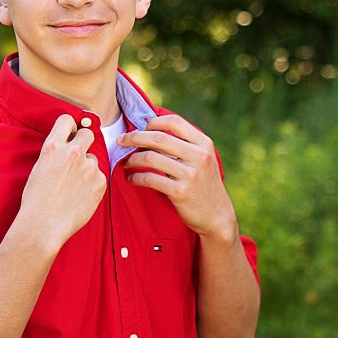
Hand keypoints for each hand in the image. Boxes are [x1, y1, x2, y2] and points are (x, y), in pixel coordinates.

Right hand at [16, 113, 105, 250]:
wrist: (44, 225)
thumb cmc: (36, 200)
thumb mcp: (40, 167)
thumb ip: (56, 153)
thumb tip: (67, 147)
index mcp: (53, 147)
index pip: (66, 120)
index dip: (69, 127)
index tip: (70, 134)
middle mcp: (73, 153)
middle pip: (88, 134)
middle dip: (84, 141)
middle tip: (78, 155)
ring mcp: (89, 167)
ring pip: (93, 159)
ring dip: (87, 168)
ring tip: (73, 187)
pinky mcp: (100, 181)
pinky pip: (99, 177)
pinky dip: (92, 184)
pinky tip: (80, 196)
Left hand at [118, 114, 237, 237]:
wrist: (216, 215)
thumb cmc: (203, 185)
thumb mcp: (203, 160)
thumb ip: (185, 145)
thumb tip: (150, 132)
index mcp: (204, 144)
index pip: (174, 122)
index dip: (152, 122)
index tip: (140, 129)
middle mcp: (199, 156)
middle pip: (158, 138)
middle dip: (134, 137)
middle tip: (121, 141)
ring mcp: (190, 175)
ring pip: (150, 157)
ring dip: (132, 159)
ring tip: (126, 163)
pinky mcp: (180, 192)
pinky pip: (149, 179)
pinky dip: (135, 177)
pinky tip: (131, 179)